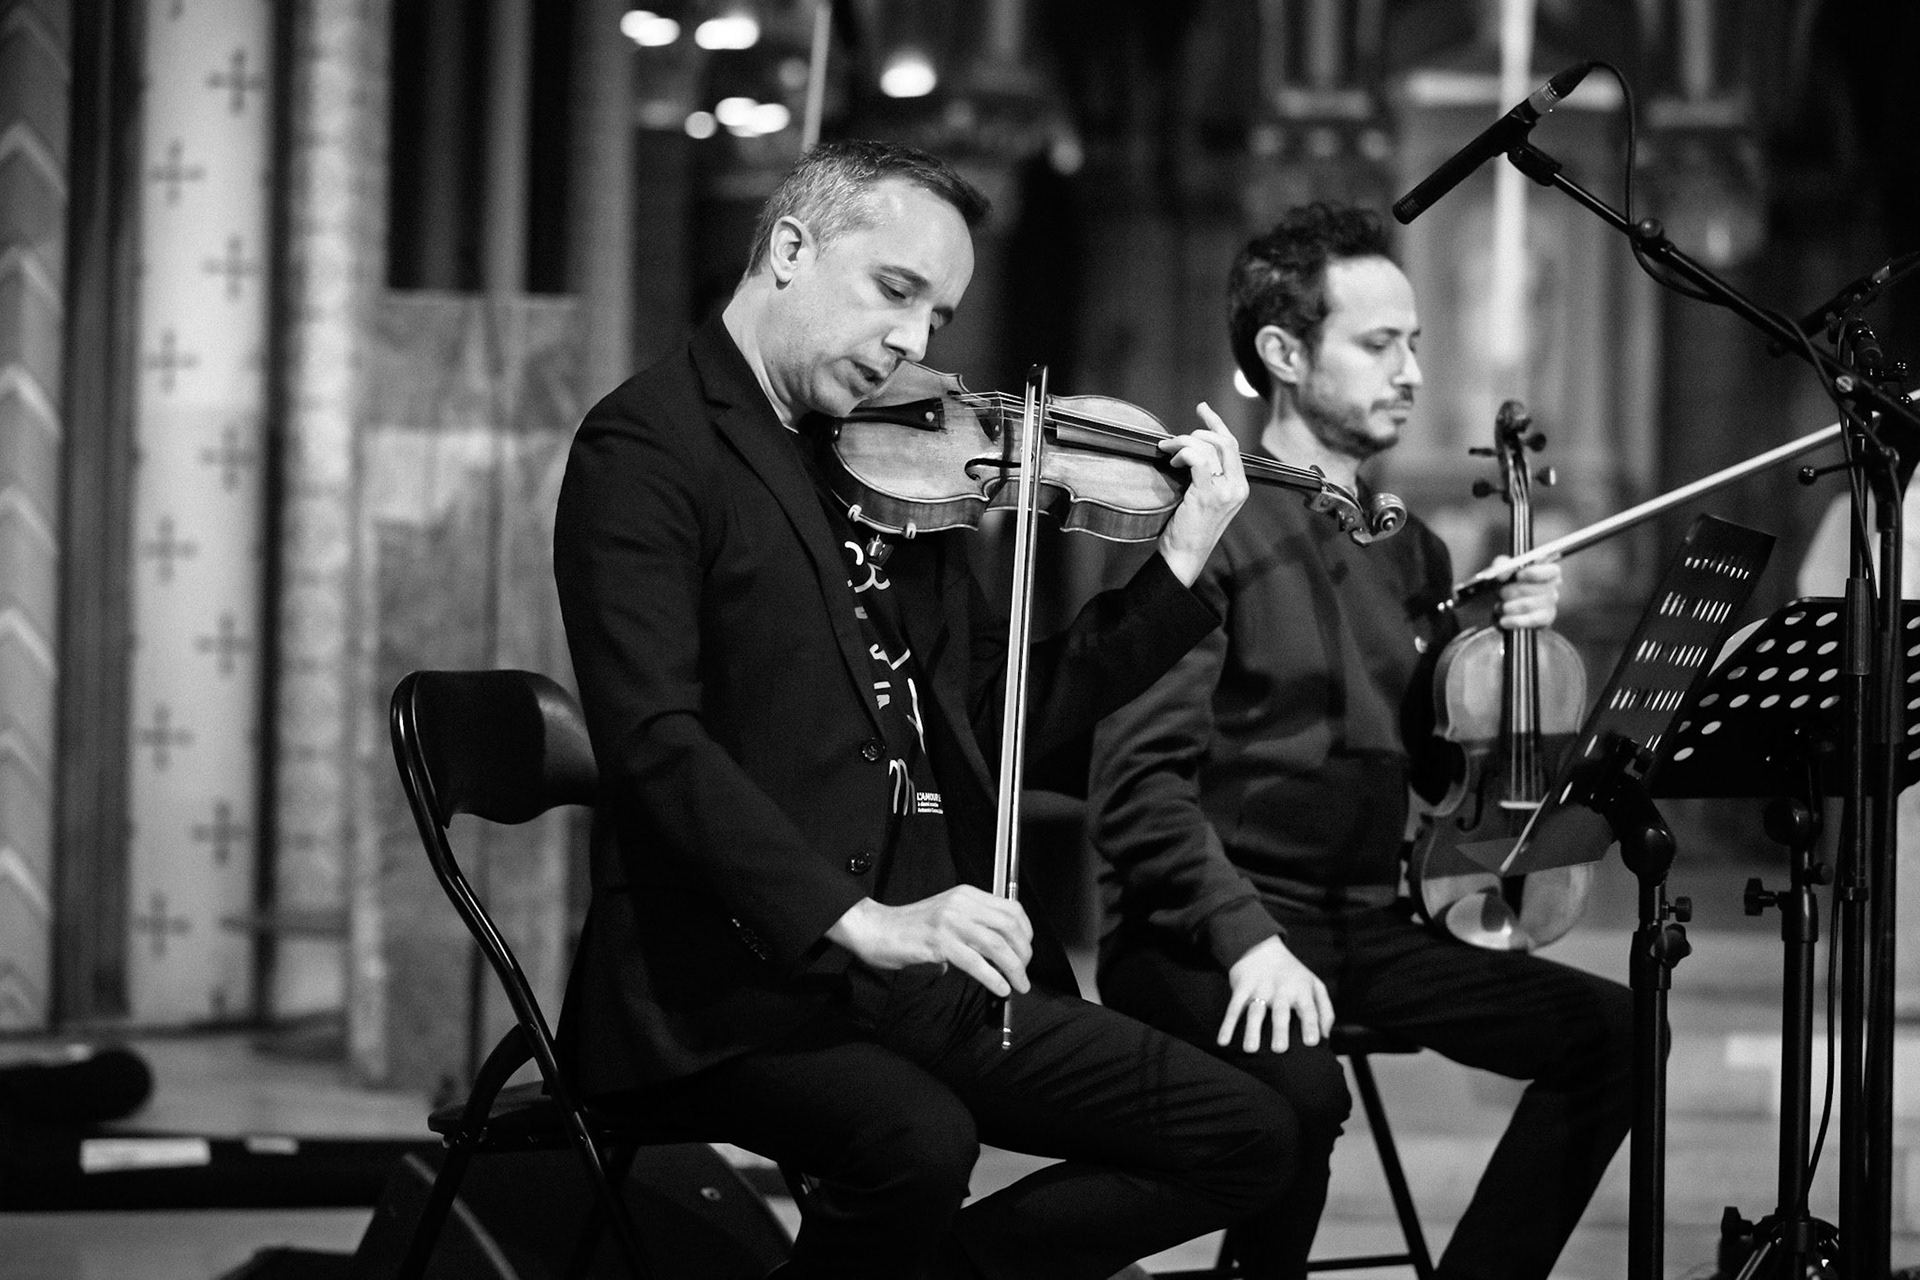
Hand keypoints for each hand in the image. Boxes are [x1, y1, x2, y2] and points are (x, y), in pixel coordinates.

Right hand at [826, 886, 1032, 996]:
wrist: (877, 930)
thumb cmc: (911, 928)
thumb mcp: (948, 917)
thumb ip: (973, 927)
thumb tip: (1000, 955)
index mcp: (966, 895)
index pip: (1011, 908)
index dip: (1026, 932)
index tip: (1026, 951)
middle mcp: (961, 903)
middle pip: (1009, 926)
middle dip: (1024, 953)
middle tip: (1024, 972)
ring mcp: (950, 921)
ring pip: (997, 945)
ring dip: (1014, 968)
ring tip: (1018, 984)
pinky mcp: (939, 941)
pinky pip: (976, 962)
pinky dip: (993, 978)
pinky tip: (1000, 988)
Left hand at [1156, 403, 1250, 585]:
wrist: (1185, 555)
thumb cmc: (1189, 529)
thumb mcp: (1205, 499)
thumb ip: (1207, 475)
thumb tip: (1191, 449)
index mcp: (1240, 487)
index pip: (1232, 445)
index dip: (1216, 424)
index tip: (1203, 409)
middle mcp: (1237, 487)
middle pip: (1224, 441)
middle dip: (1196, 433)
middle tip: (1174, 442)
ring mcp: (1225, 491)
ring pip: (1208, 448)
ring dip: (1182, 444)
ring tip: (1168, 454)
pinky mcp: (1208, 494)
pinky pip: (1197, 459)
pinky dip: (1182, 454)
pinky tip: (1173, 462)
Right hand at [1218, 936, 1333, 1053]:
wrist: (1261, 946)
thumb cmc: (1293, 975)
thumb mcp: (1314, 985)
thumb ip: (1325, 1010)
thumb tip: (1326, 1036)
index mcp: (1301, 990)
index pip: (1308, 1009)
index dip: (1310, 1025)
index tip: (1312, 1042)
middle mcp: (1281, 990)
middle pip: (1280, 1012)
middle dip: (1280, 1030)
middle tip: (1279, 1049)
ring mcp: (1260, 988)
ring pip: (1255, 1011)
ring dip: (1252, 1030)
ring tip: (1251, 1049)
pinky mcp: (1241, 988)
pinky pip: (1233, 1008)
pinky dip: (1227, 1024)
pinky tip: (1223, 1041)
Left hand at [1493, 555, 1560, 630]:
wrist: (1502, 605)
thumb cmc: (1506, 582)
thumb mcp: (1502, 568)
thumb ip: (1501, 564)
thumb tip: (1501, 574)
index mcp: (1548, 571)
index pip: (1553, 570)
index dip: (1535, 572)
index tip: (1518, 575)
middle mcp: (1552, 587)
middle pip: (1537, 589)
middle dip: (1513, 591)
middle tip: (1501, 593)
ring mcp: (1550, 604)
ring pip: (1529, 605)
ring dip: (1509, 606)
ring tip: (1500, 607)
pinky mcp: (1546, 619)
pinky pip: (1531, 620)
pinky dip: (1514, 620)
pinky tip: (1504, 620)